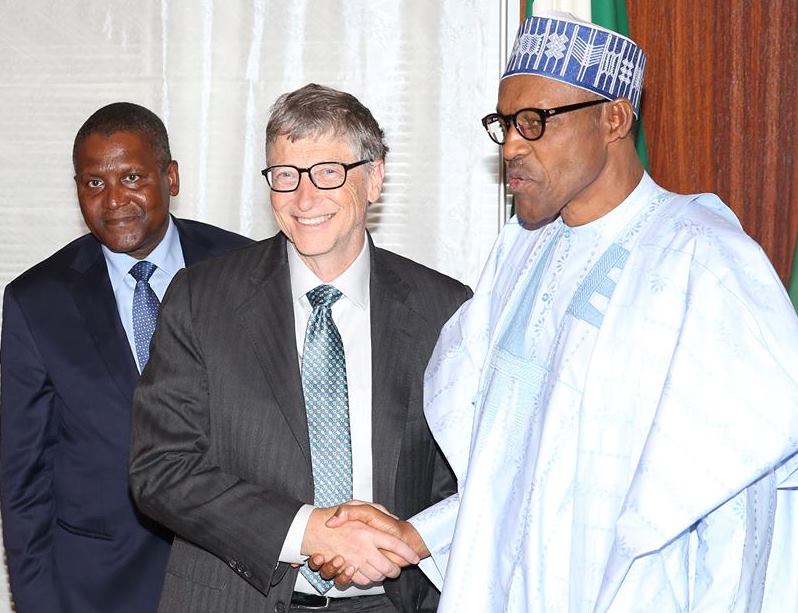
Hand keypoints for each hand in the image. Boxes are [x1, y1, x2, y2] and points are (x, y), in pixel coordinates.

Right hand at [301, 505, 418, 585]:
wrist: (311, 529)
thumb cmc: (336, 516)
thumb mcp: (357, 505)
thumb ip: (376, 510)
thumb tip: (392, 518)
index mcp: (368, 532)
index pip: (395, 544)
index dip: (407, 552)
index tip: (414, 557)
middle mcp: (363, 548)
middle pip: (388, 567)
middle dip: (395, 570)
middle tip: (396, 567)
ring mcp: (354, 560)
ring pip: (377, 576)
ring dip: (382, 575)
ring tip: (384, 569)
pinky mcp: (345, 569)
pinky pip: (362, 580)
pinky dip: (368, 578)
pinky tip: (369, 571)